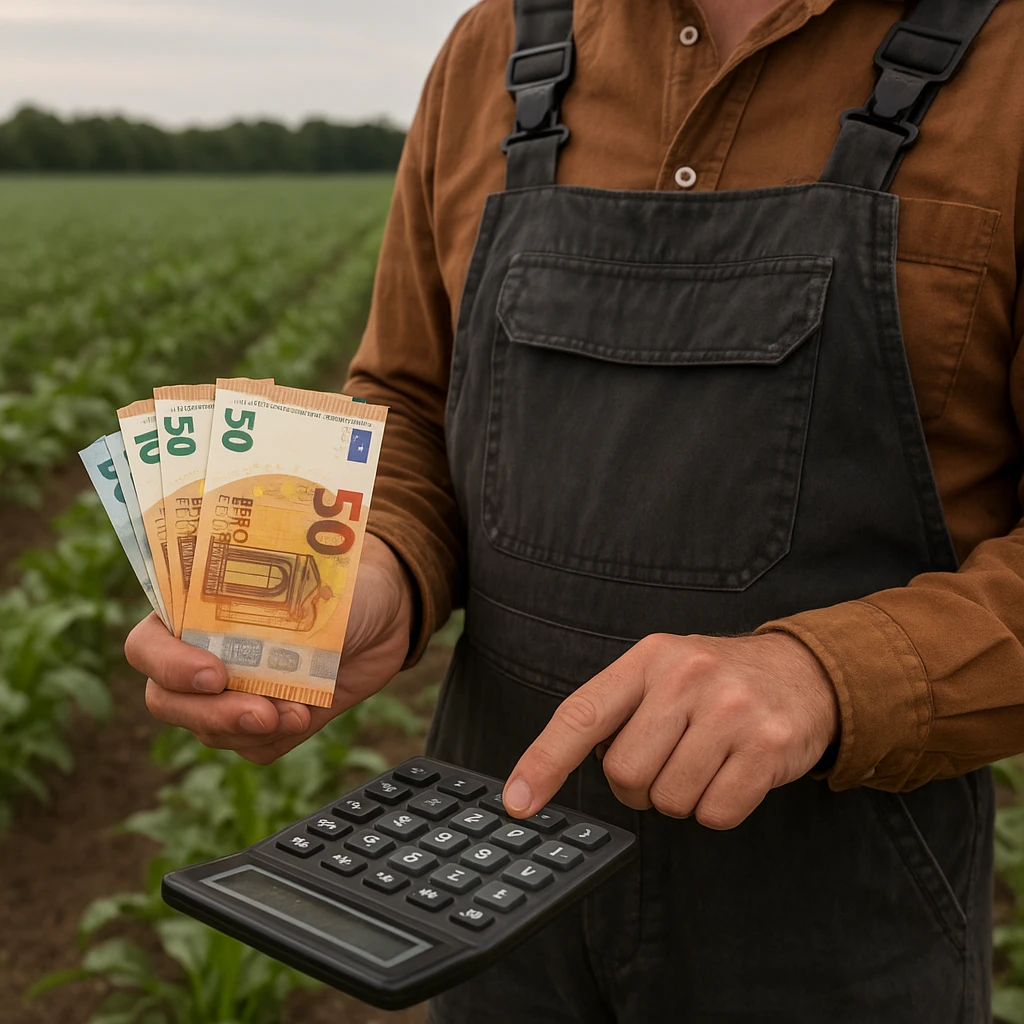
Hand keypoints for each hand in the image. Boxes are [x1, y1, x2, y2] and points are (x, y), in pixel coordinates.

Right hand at [125, 534, 414, 763]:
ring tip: (297, 712)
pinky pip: (253, 748)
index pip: (147, 645)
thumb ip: (274, 617)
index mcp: (194, 609)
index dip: (169, 666)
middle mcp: (201, 654)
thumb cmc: (339, 583)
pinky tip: (304, 714)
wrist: (383, 612)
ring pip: (208, 731)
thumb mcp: (308, 586)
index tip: (215, 674)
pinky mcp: (264, 721)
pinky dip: (276, 737)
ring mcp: (231, 693)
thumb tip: (263, 651)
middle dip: (210, 714)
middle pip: (166, 702)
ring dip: (250, 729)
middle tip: (261, 711)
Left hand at [501, 632, 838, 829]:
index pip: (581, 715)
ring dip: (680, 797)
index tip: (519, 803)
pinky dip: (717, 808)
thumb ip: (615, 710)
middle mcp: (686, 676)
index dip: (543, 763)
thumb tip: (555, 767)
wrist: (803, 672)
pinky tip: (732, 773)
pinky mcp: (768, 745)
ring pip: (670, 799)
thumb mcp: (661, 672)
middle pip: (624, 773)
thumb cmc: (716, 682)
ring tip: (703, 760)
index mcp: (648, 658)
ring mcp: (731, 709)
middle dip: (638, 786)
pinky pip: (716, 813)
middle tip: (666, 762)